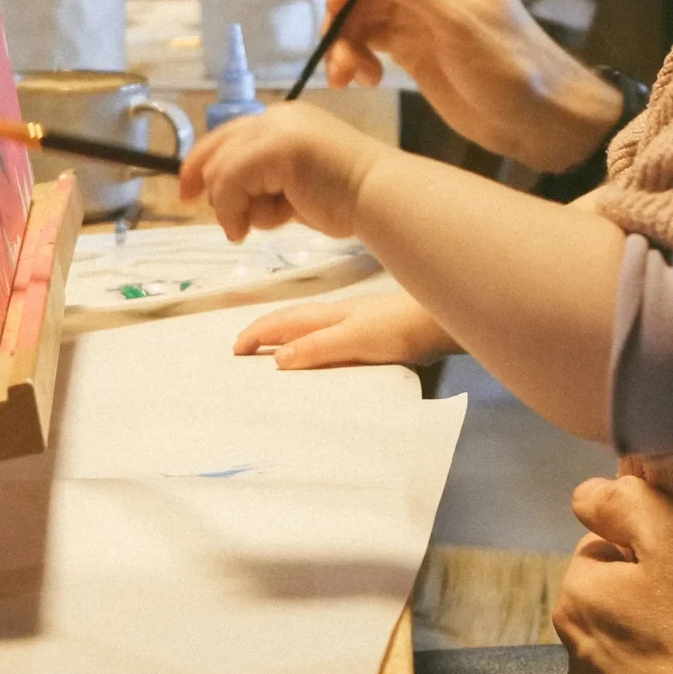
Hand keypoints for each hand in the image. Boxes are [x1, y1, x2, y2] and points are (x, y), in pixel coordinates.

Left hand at [177, 103, 386, 241]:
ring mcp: (276, 129)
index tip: (188, 191)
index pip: (230, 136)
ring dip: (233, 207)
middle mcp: (277, 117)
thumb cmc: (346, 196)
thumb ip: (264, 179)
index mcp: (286, 121)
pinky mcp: (274, 147)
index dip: (204, 163)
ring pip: (222, 170)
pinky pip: (230, 182)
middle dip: (211, 187)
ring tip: (266, 222)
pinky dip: (232, 210)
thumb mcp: (294, 184)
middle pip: (218, 148)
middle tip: (215, 215)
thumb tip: (223, 196)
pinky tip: (248, 228)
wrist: (378, 195)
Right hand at [232, 291, 459, 368]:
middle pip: (291, 321)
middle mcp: (336, 315)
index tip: (235, 349)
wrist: (436, 323)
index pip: (283, 321)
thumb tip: (277, 358)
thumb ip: (318, 348)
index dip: (257, 333)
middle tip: (242, 349)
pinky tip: (314, 356)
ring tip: (269, 352)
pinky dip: (307, 345)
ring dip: (285, 337)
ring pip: (308, 328)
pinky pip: (325, 338)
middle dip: (265, 332)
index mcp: (327, 315)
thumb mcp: (354, 340)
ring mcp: (352, 322)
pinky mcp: (367, 334)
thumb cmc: (398, 328)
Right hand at [323, 0, 624, 171]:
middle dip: (341, 7)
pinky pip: (365, 39)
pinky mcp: (408, 46)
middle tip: (337, 43)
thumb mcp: (456, 21)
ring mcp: (415, 12)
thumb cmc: (511, 65)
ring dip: (342, 39)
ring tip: (347, 75)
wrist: (536, 119)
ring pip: (357, 9)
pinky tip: (363, 81)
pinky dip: (354, 57)